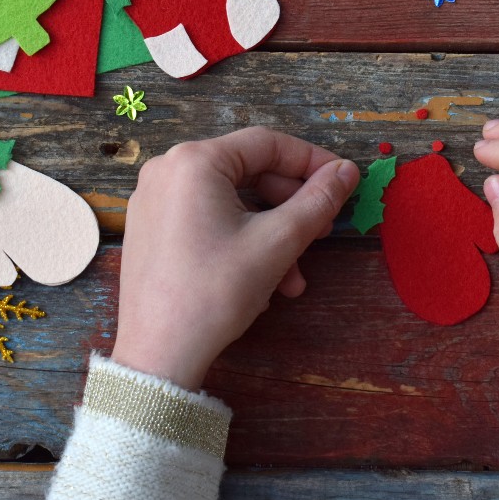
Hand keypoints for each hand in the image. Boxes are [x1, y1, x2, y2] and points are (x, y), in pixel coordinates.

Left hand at [111, 127, 359, 390]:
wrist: (159, 355)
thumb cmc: (215, 292)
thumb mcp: (278, 242)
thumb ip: (318, 200)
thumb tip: (347, 171)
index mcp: (194, 161)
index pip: (267, 144)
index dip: (312, 161)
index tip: (343, 182)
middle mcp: (167, 170)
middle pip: (249, 173)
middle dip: (291, 206)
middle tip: (321, 233)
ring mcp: (154, 201)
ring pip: (232, 202)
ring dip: (271, 233)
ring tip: (294, 276)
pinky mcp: (151, 229)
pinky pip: (208, 219)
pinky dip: (242, 240)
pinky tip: (263, 280)